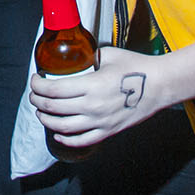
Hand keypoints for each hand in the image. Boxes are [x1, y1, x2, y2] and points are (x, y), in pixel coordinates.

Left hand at [31, 46, 166, 147]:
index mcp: (92, 84)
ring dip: (47, 119)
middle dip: (38, 101)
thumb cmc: (136, 66)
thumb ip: (89, 57)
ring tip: (41, 112)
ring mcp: (101, 121)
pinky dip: (65, 138)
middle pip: (54, 108)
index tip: (35, 80)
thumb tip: (76, 58)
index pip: (54, 89)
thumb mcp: (108, 54)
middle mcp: (93, 106)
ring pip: (64, 127)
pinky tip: (58, 133)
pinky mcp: (108, 131)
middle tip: (34, 94)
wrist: (160, 85)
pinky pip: (82, 140)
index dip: (38, 86)